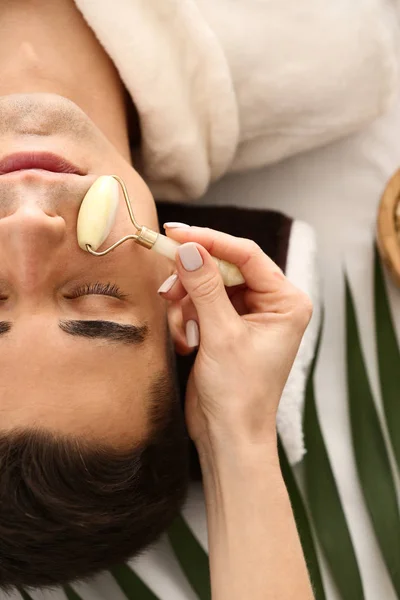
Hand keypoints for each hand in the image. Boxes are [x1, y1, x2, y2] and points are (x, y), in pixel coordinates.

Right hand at [159, 226, 312, 451]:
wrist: (228, 436)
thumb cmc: (239, 393)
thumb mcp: (221, 335)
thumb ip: (205, 288)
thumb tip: (188, 249)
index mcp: (286, 301)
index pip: (247, 255)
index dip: (210, 241)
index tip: (176, 233)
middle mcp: (271, 304)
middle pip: (225, 268)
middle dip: (194, 280)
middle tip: (168, 287)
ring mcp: (248, 315)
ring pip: (208, 286)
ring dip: (187, 304)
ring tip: (183, 331)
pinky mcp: (227, 327)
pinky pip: (201, 305)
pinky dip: (187, 319)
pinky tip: (186, 343)